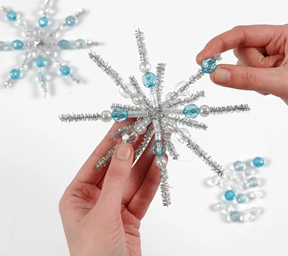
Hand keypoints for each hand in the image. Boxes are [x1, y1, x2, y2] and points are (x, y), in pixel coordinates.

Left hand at [59, 121, 160, 255]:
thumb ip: (116, 179)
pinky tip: (161, 164)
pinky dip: (153, 179)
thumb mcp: (103, 213)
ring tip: (160, 141)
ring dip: (148, 160)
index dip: (113, 138)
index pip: (98, 159)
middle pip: (120, 166)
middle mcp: (96, 197)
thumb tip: (124, 149)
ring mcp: (115, 206)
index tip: (127, 120)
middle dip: (135, 147)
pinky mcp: (131, 216)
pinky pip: (143, 193)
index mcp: (78, 194)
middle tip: (149, 127)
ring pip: (134, 178)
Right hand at [196, 24, 287, 117]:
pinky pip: (248, 75)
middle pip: (241, 51)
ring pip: (243, 65)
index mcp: (283, 35)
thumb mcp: (281, 83)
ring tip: (273, 86)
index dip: (218, 45)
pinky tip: (272, 89)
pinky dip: (254, 85)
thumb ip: (247, 79)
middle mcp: (276, 43)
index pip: (242, 34)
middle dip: (247, 68)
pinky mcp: (269, 72)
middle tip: (264, 81)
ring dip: (251, 79)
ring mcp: (272, 58)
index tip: (201, 59)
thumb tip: (216, 74)